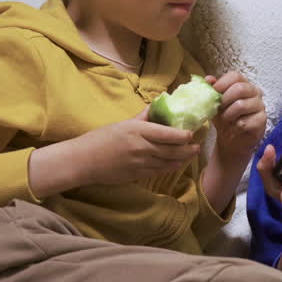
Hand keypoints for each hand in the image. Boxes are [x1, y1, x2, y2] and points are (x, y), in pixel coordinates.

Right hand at [71, 106, 199, 185]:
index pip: (168, 134)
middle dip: (188, 149)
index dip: (184, 135)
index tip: (192, 133)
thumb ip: (142, 118)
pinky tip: (176, 164)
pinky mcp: (137, 175)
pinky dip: (170, 167)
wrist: (84, 161)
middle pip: (172, 150)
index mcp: (138, 131)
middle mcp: (142, 148)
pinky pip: (159, 172)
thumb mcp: (122, 124)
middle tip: (198, 146)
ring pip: (168, 163)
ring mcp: (140, 164)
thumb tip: (157, 106)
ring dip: (182, 159)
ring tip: (191, 154)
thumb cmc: (100, 138)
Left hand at [207, 72, 265, 162]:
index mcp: (244, 84)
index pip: (236, 76)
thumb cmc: (224, 118)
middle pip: (240, 88)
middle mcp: (255, 92)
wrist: (231, 140)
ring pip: (241, 105)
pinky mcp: (262, 121)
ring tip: (225, 121)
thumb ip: (212, 90)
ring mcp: (260, 106)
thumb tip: (208, 79)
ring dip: (227, 115)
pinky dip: (233, 128)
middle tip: (218, 109)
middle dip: (224, 99)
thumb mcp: (215, 104)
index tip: (213, 92)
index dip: (222, 83)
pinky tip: (232, 130)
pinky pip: (244, 122)